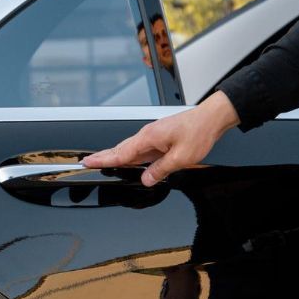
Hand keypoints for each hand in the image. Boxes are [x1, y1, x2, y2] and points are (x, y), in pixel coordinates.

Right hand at [81, 91, 239, 186]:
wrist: (211, 118)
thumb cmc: (198, 132)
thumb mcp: (181, 157)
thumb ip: (161, 170)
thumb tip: (146, 179)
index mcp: (149, 137)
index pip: (121, 152)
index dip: (104, 159)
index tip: (88, 162)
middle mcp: (148, 135)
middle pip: (121, 149)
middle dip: (104, 157)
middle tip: (87, 162)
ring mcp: (153, 136)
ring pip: (130, 149)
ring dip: (116, 156)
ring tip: (102, 162)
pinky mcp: (159, 138)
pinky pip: (140, 149)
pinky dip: (130, 155)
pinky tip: (129, 161)